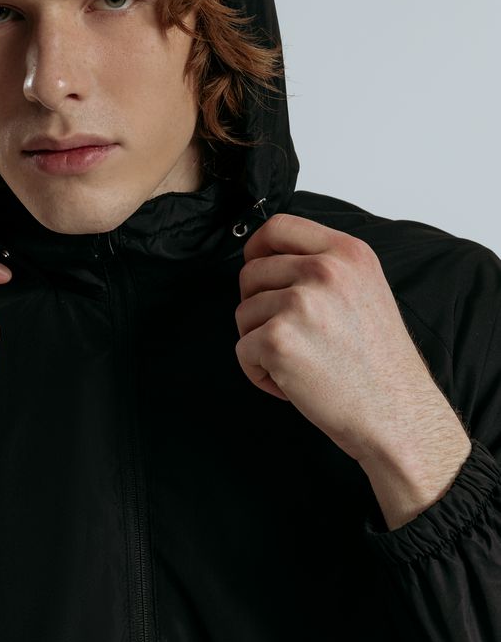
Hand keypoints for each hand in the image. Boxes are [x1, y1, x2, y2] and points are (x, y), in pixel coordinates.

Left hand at [235, 214, 468, 481]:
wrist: (398, 414)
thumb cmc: (379, 362)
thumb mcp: (364, 289)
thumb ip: (323, 266)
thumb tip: (269, 256)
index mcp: (347, 253)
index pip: (278, 227)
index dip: (257, 249)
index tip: (257, 269)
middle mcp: (324, 271)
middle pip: (251, 273)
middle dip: (259, 307)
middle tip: (294, 337)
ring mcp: (300, 303)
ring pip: (244, 313)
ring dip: (261, 342)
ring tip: (302, 363)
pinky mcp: (279, 340)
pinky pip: (243, 349)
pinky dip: (259, 372)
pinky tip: (293, 383)